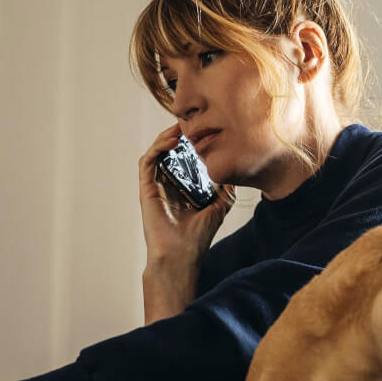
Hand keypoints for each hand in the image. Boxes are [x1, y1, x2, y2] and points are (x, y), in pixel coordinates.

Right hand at [138, 123, 235, 269]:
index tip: (204, 131)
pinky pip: (147, 162)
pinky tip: (172, 141)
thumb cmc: (196, 239)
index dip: (190, 144)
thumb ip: (225, 192)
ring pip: (156, 153)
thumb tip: (235, 175)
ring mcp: (155, 187)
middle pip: (168, 153)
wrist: (181, 258)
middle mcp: (165, 186)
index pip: (182, 159)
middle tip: (191, 123)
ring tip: (180, 127)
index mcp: (180, 189)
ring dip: (166, 138)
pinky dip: (157, 148)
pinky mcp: (146, 190)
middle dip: (178, 136)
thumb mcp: (218, 209)